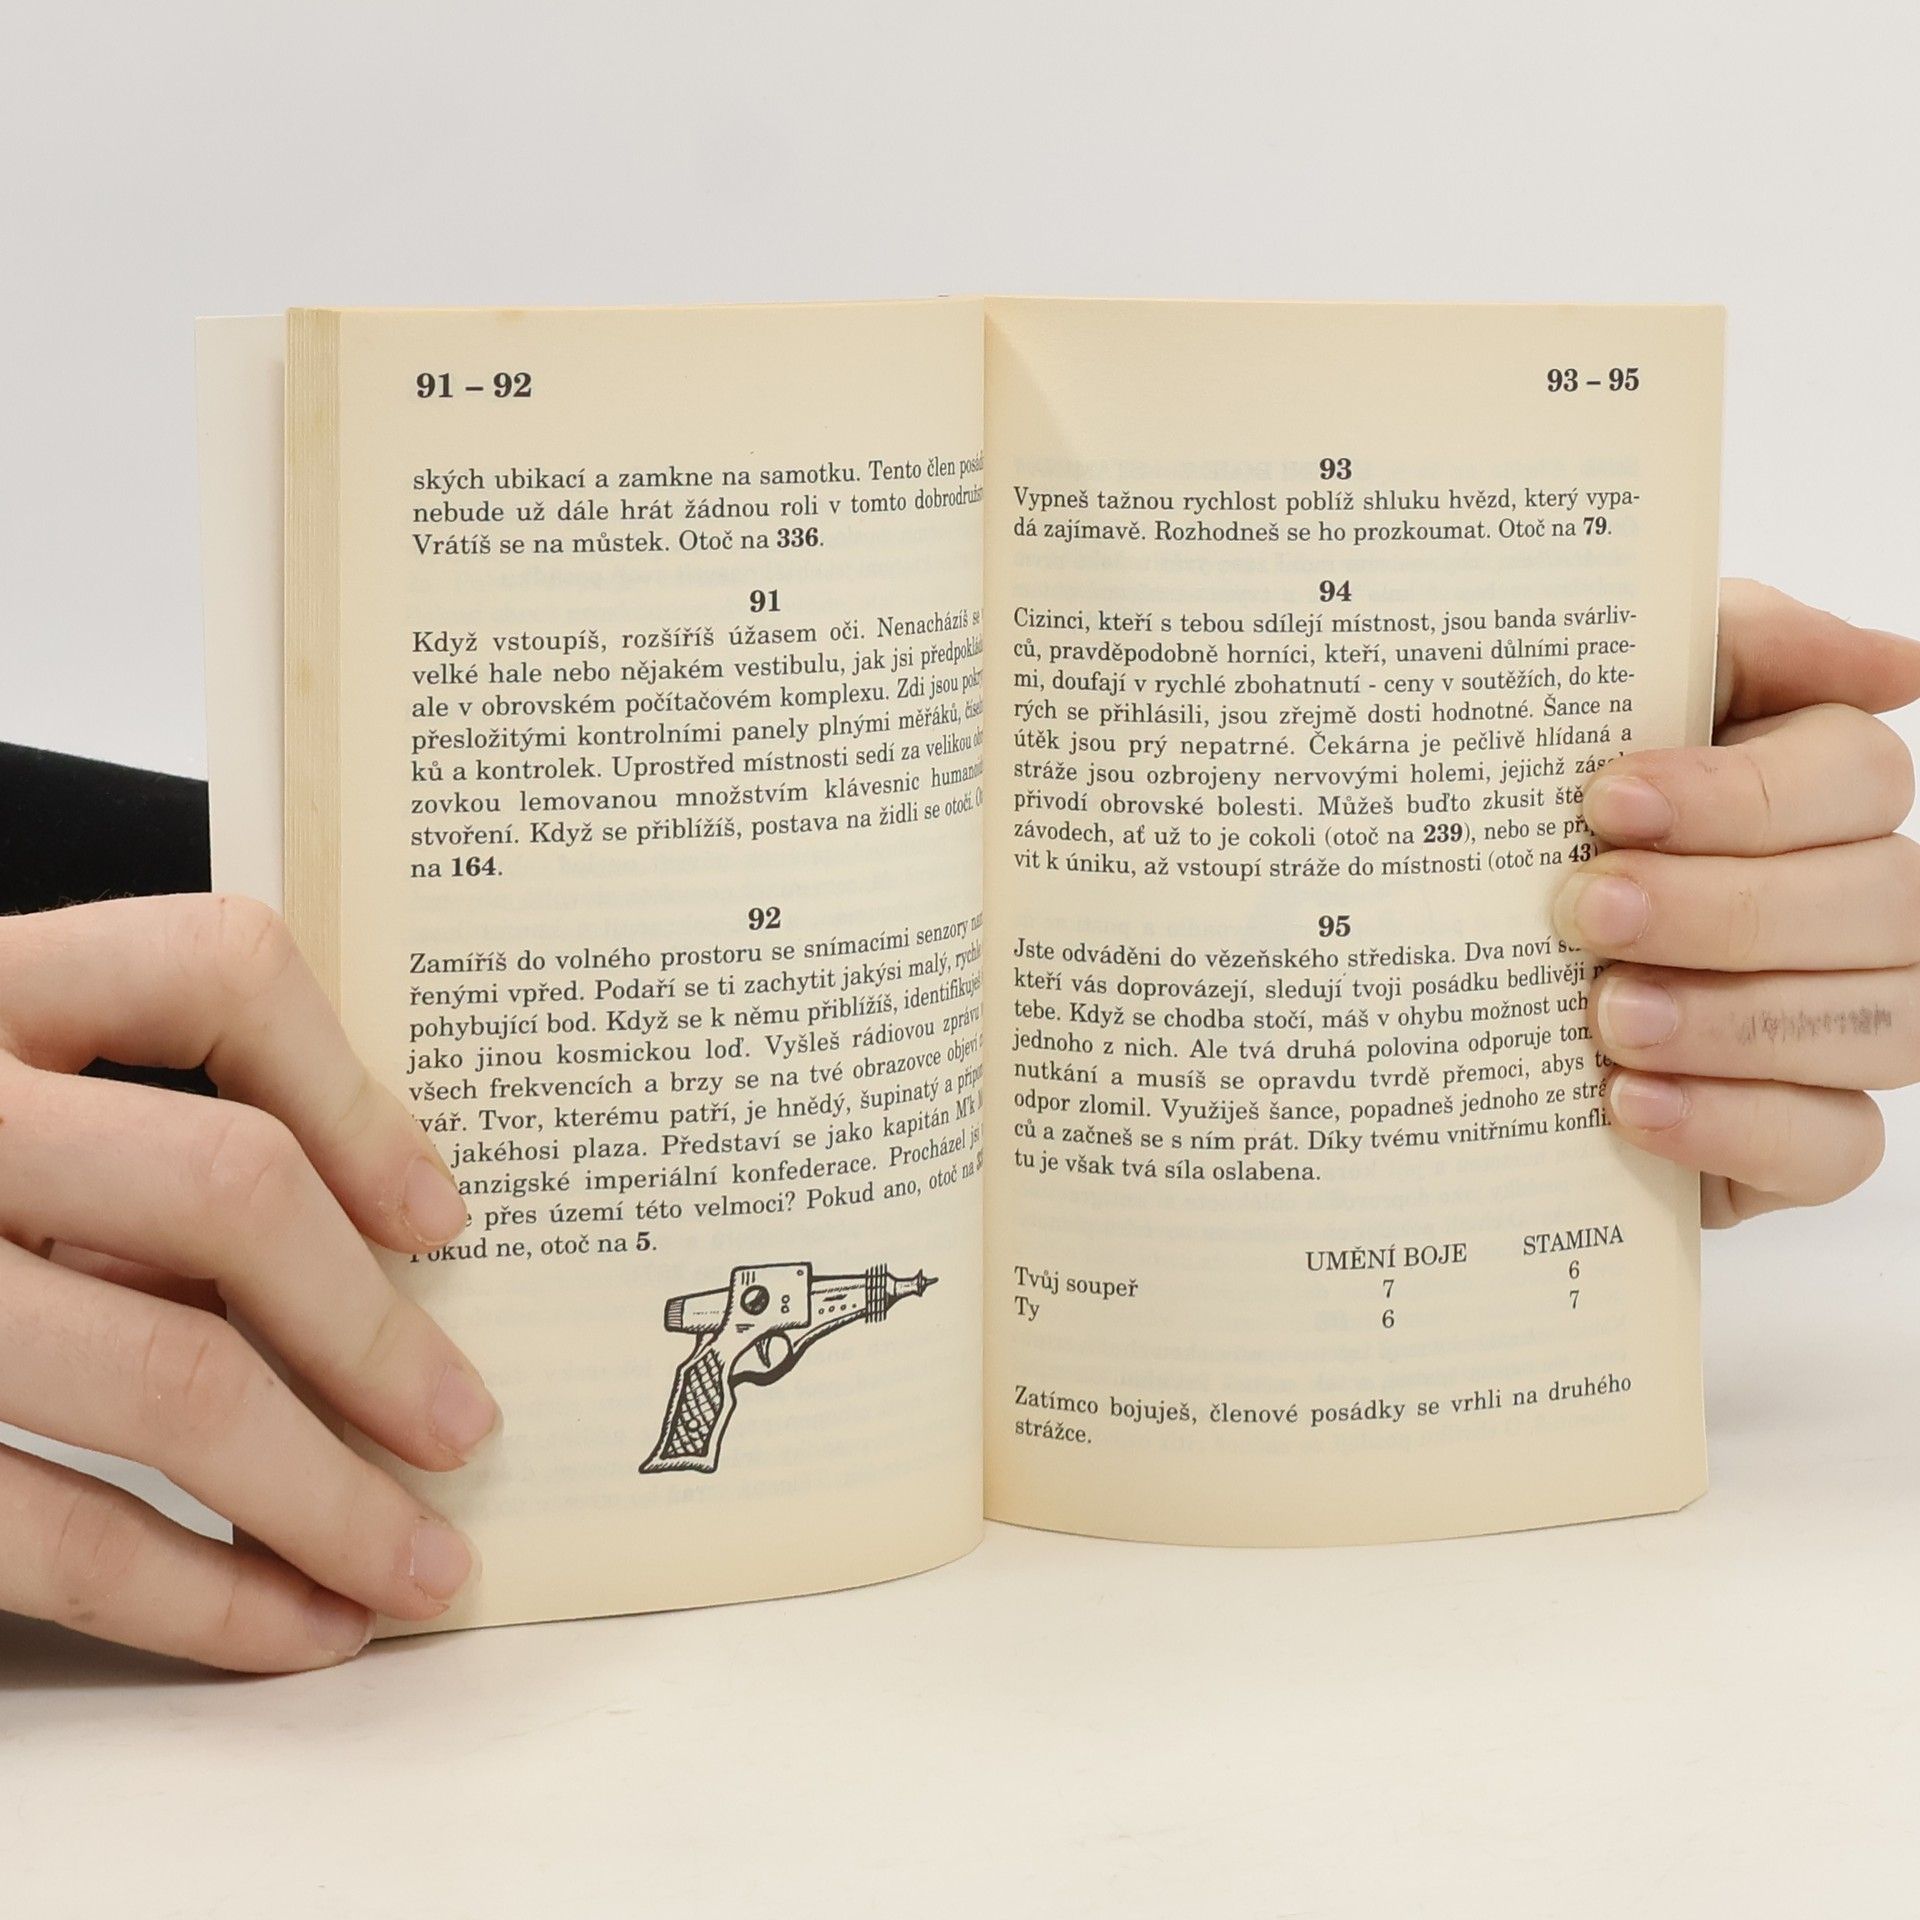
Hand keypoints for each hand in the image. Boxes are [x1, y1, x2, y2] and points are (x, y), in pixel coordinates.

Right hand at [0, 895, 494, 1670]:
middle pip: (221, 1188)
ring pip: (165, 1381)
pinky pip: (55, 1538)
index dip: (355, 1094)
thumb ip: (120, 1135)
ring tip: (418, 1558)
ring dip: (326, 1494)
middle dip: (374, 1329)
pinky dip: (205, 1597)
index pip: (214, 971)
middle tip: (466, 1423)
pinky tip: (295, 1624)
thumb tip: (375, 1246)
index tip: (442, 1216)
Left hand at [1555, 580, 1919, 1224]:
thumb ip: (1738, 649)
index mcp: (1814, 794)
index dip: (1741, 793)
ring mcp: (1843, 1030)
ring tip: (1603, 1015)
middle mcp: (1855, 908)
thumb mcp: (1595, 707)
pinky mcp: (1801, 1141)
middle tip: (1587, 913)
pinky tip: (1627, 1103)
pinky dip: (1732, 1122)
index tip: (1606, 801)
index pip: (1856, 776)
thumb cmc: (1531, 829)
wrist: (1446, 992)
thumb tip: (1903, 665)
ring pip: (1880, 1022)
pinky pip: (1835, 1145)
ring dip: (1733, 1019)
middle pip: (1882, 900)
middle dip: (1725, 908)